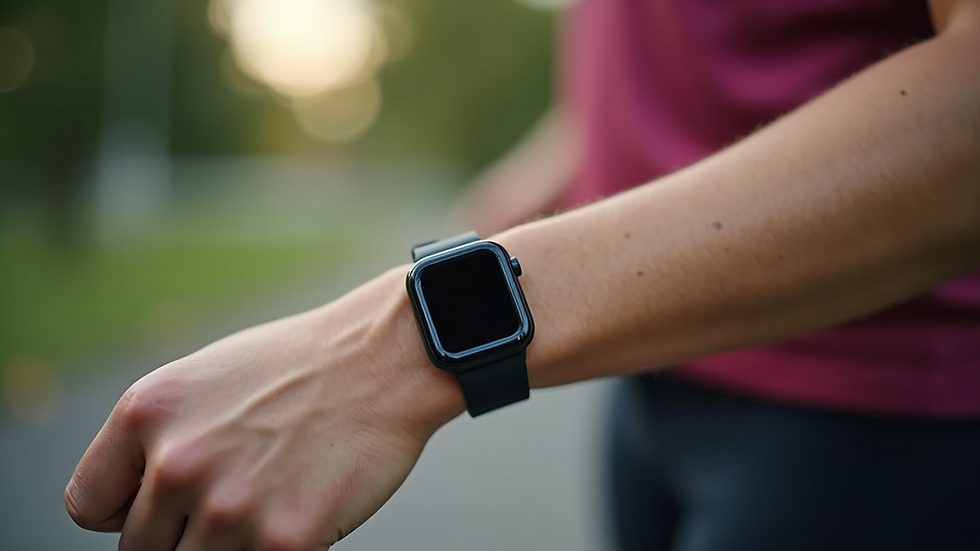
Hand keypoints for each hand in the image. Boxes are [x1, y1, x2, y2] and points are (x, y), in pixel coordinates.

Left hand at [65, 266, 463, 550]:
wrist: (384, 360)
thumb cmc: (300, 367)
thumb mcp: (204, 378)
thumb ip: (156, 439)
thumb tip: (130, 509)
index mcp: (146, 413)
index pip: (89, 506)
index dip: (128, 510)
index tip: (164, 505)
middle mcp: (177, 462)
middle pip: (140, 549)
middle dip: (180, 532)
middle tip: (234, 497)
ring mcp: (228, 507)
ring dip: (223, 547)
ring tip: (264, 504)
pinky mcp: (282, 541)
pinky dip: (270, 550)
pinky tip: (295, 514)